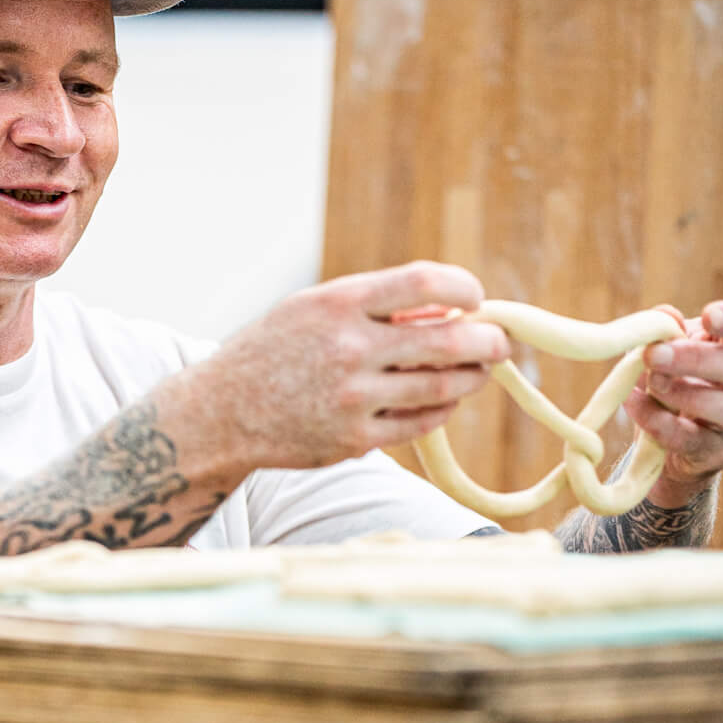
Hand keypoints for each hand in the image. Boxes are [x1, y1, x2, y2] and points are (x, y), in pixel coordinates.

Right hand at [198, 260, 511, 472]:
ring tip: (478, 371)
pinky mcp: (354, 439)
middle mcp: (349, 349)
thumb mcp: (313, 308)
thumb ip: (375, 305)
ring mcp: (353, 399)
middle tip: (500, 343)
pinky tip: (443, 400)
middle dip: (488, 342)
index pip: (425, 283)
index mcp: (339, 303)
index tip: (473, 299)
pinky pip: (420, 424)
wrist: (222, 413)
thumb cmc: (274, 352)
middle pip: (449, 341)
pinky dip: (441, 410)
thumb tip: (447, 311)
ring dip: (472, 378)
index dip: (463, 289)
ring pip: (442, 387)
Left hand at [629, 300, 722, 505]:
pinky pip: (692, 438)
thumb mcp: (676, 347)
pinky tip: (635, 404)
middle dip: (697, 359)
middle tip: (655, 355)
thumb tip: (664, 317)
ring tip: (652, 382)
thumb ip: (669, 330)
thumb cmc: (683, 376)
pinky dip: (659, 422)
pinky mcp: (720, 451)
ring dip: (687, 394)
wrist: (676, 435)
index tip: (708, 315)